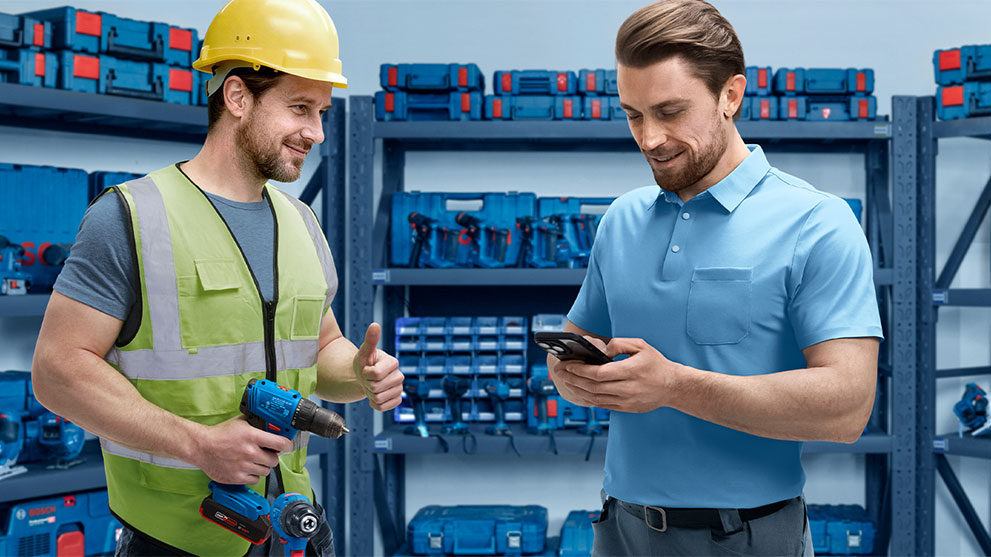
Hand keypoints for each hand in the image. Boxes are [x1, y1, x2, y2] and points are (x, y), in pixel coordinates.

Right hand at [191, 415, 293, 484]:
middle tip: (265, 453)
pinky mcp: (237, 478)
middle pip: (274, 460)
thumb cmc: (220, 435)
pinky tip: (247, 468)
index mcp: (253, 436)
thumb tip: (272, 425)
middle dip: (271, 456)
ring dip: (262, 466)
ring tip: (253, 460)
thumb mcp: (241, 422)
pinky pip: (255, 480)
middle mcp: (250, 452)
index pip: (281, 444)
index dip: (287, 446)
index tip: (286, 446)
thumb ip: (257, 424)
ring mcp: (244, 466)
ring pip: (266, 471)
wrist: (201, 447)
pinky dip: (253, 475)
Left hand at [353, 323, 404, 410]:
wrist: (364, 377)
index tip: (366, 369)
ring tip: (371, 385)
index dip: (366, 373)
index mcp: (394, 362)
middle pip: (376, 388)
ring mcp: (399, 389)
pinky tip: (375, 395)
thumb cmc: (364, 363)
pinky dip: (375, 404)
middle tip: (368, 378)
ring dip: (370, 394)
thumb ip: (370, 340)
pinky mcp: (397, 400)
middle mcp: (400, 376)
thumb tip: (375, 324)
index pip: (376, 374)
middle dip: (367, 384)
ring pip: (379, 398)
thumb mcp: (364, 351)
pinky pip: (383, 407)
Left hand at [552, 336, 683, 412]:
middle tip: (559, 372)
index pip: (599, 373)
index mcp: (631, 371)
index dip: (580, 370)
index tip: (567, 364)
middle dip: (573, 379)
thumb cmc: (656, 364)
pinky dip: (588, 399)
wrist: (673, 386)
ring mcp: (627, 401)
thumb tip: (600, 350)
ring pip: (595, 398)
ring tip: (566, 381)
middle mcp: (628, 388)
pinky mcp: (626, 408)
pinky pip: (603, 405)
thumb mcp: (640, 345)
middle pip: (593, 386)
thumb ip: (618, 344)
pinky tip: (580, 392)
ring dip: (577, 390)